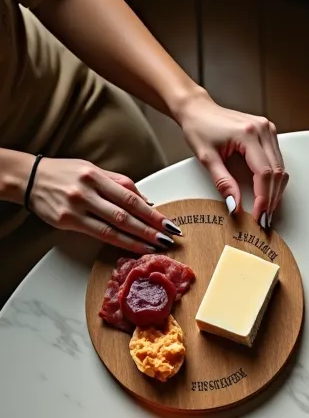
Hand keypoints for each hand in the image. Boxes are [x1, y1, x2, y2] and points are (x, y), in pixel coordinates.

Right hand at [29, 157, 177, 253]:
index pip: (131, 197)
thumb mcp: (92, 170)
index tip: (169, 223)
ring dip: (138, 239)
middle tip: (169, 238)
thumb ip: (119, 183)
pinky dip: (120, 242)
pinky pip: (99, 235)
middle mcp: (87, 191)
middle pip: (126, 213)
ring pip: (114, 227)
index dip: (152, 212)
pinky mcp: (68, 222)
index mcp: (95, 175)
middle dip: (150, 228)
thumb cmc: (63, 173)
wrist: (29, 178)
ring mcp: (77, 207)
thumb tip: (146, 200)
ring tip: (156, 246)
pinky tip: (134, 247)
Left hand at [177, 91, 286, 226]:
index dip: (263, 198)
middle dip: (271, 199)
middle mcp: (262, 129)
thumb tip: (236, 206)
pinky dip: (274, 180)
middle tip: (264, 218)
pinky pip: (278, 161)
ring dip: (275, 191)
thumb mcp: (207, 158)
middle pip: (276, 173)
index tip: (258, 215)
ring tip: (266, 209)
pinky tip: (267, 192)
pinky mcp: (268, 133)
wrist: (197, 109)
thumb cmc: (199, 127)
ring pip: (280, 168)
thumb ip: (223, 183)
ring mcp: (267, 130)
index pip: (263, 173)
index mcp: (247, 134)